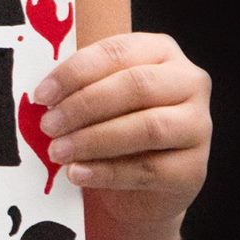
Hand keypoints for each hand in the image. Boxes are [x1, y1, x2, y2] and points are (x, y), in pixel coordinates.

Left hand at [32, 32, 211, 227]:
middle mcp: (189, 82)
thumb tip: (41, 96)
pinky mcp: (194, 169)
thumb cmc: (115, 127)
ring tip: (58, 152)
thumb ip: (78, 89)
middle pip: (136, 86)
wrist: (142, 186)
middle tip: (48, 125)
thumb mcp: (98, 100)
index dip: (76, 72)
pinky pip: (149, 169)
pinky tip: (77, 174)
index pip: (117, 52)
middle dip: (84, 106)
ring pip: (147, 128)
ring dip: (94, 140)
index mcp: (161, 52)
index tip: (41, 94)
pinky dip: (107, 172)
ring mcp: (198, 126)